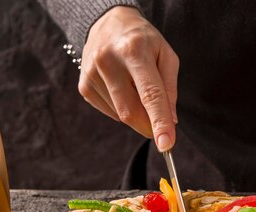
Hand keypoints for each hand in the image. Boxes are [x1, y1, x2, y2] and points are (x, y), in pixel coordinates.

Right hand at [79, 6, 178, 151]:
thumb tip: (170, 121)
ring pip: (121, 115)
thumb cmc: (143, 40)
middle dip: (148, 126)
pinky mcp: (84, 86)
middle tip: (159, 127)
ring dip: (136, 113)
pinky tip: (123, 89)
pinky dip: (122, 109)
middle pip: (131, 111)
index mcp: (134, 50)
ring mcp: (91, 74)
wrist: (108, 23)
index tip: (166, 144)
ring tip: (136, 87)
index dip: (159, 121)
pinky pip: (110, 112)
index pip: (150, 94)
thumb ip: (170, 89)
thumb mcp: (165, 55)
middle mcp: (108, 61)